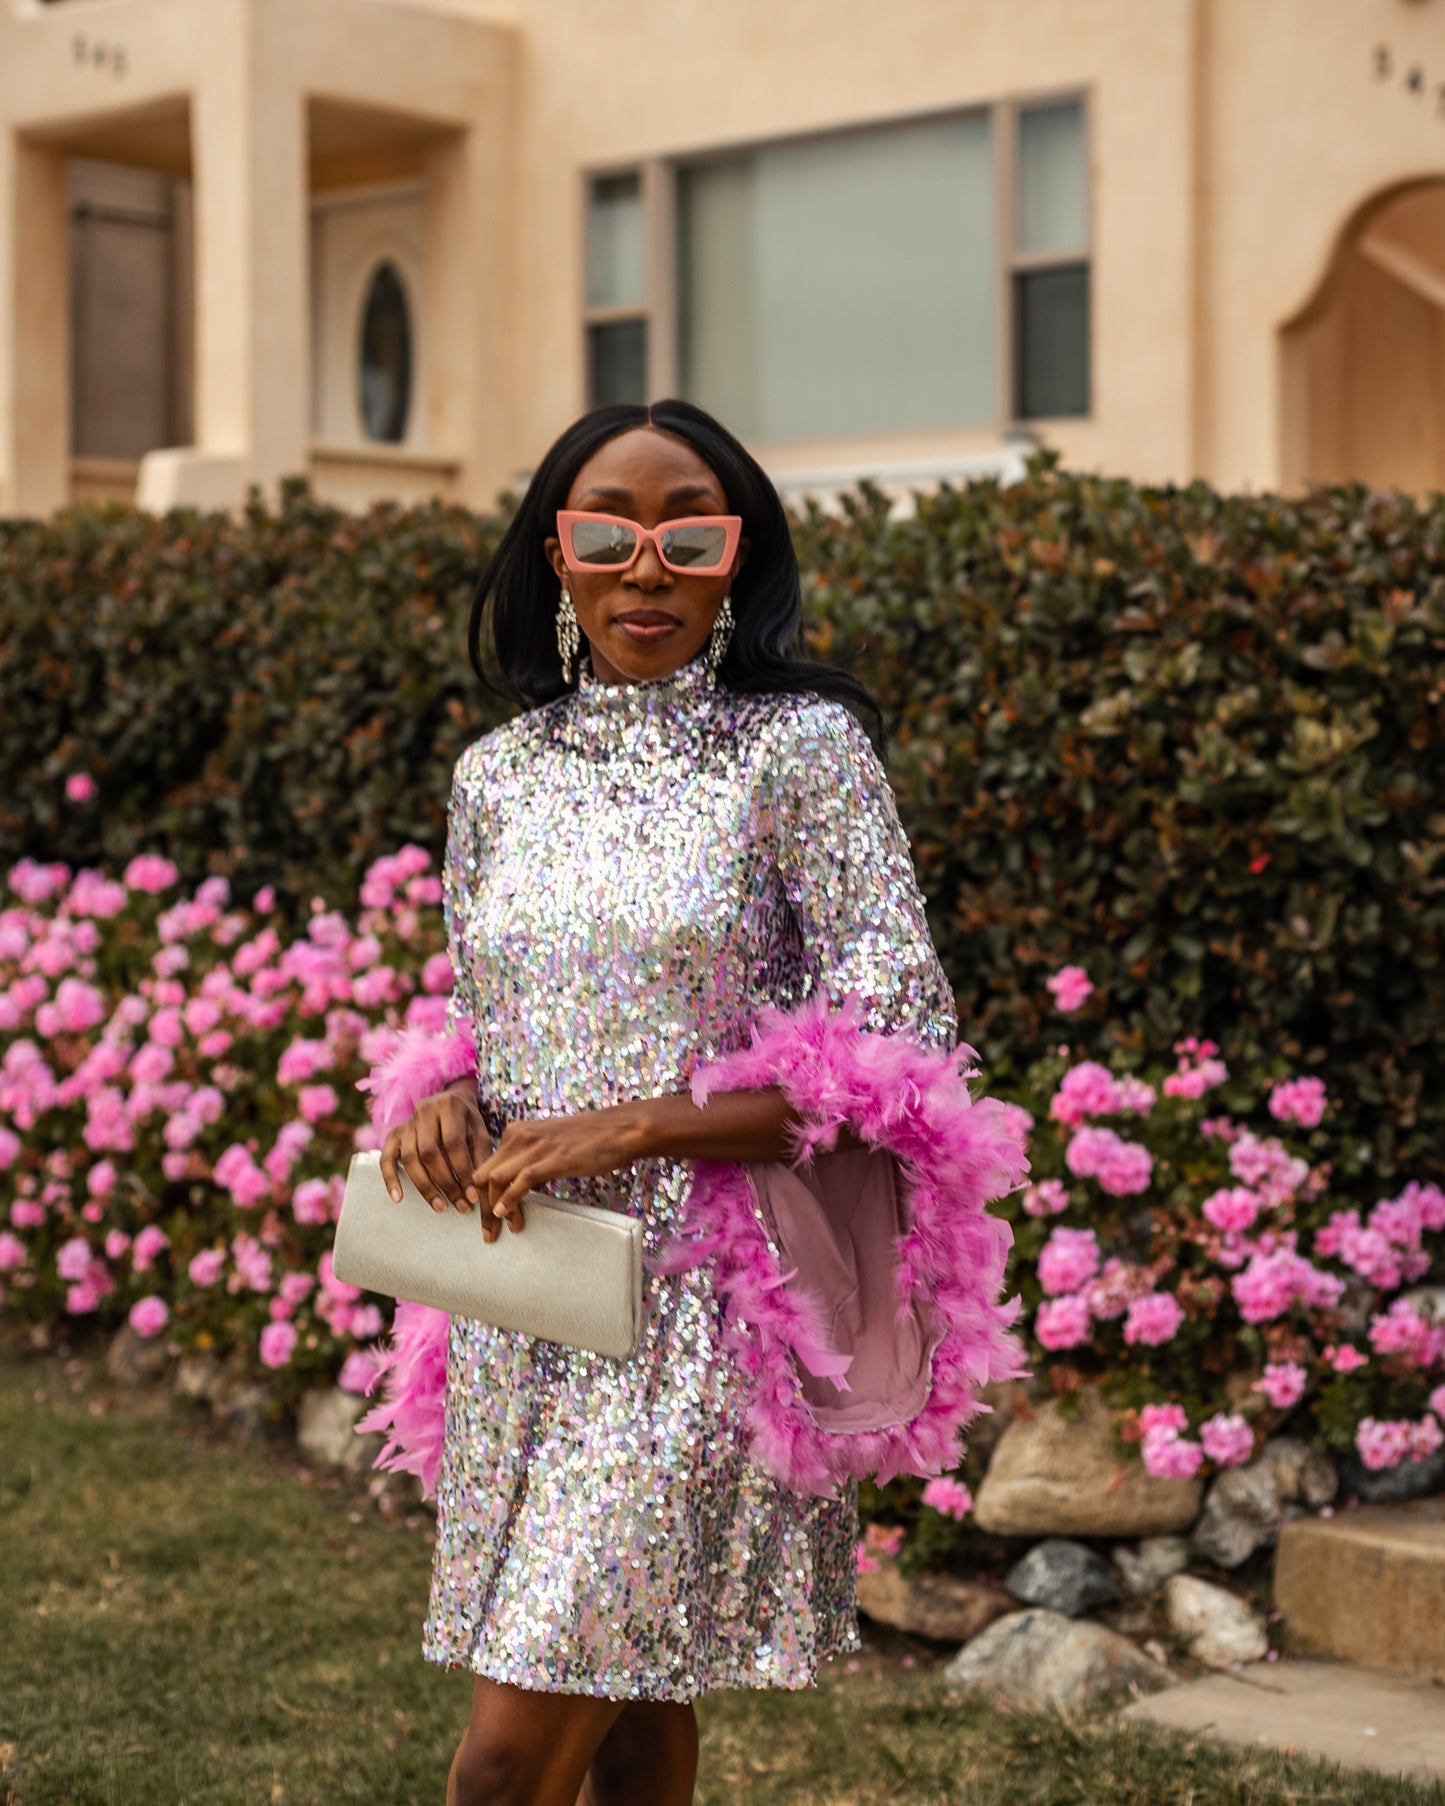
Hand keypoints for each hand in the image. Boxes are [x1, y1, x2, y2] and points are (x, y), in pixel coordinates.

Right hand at [380, 1084, 489, 1217]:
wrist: (451, 1100)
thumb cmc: (468, 1122)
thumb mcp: (481, 1133)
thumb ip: (481, 1158)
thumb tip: (481, 1192)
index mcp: (449, 1106)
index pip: (453, 1143)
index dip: (462, 1171)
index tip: (472, 1195)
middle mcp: (424, 1111)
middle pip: (429, 1152)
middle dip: (446, 1183)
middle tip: (460, 1205)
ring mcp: (406, 1123)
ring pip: (409, 1158)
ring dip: (425, 1186)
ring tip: (440, 1207)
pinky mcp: (394, 1135)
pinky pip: (387, 1158)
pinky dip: (391, 1179)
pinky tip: (398, 1198)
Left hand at [469, 1107, 643, 1243]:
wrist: (618, 1130)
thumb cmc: (587, 1139)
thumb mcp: (548, 1143)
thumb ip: (529, 1159)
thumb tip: (519, 1187)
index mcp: (515, 1131)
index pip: (486, 1166)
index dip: (482, 1194)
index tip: (487, 1216)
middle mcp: (519, 1136)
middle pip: (483, 1175)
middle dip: (481, 1206)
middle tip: (487, 1230)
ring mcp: (535, 1147)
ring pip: (496, 1179)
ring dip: (493, 1209)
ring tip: (497, 1229)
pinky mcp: (551, 1159)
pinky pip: (521, 1181)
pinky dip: (509, 1200)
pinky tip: (505, 1214)